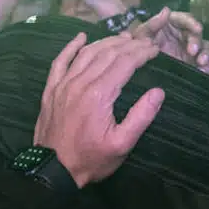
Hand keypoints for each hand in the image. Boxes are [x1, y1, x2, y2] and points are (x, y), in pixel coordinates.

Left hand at [33, 33, 164, 186]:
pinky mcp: (51, 90)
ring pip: (87, 53)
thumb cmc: (91, 160)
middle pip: (107, 53)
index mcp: (99, 94)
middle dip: (129, 44)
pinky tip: (81, 37)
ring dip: (106, 42)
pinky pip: (60, 61)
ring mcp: (63, 84)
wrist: (51, 172)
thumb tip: (158, 92)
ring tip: (123, 38)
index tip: (155, 49)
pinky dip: (71, 47)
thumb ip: (141, 117)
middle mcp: (80, 82)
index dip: (142, 52)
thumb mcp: (122, 145)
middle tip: (145, 42)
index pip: (125, 62)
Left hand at [129, 9, 208, 73]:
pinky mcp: (193, 63)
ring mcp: (190, 50)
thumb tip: (166, 10)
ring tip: (201, 62)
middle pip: (197, 34)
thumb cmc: (139, 47)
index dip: (192, 22)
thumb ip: (153, 24)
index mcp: (173, 25)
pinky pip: (205, 63)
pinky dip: (208, 66)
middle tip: (192, 51)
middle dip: (197, 42)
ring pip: (205, 47)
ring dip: (206, 53)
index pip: (186, 19)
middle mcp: (184, 35)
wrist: (138, 68)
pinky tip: (204, 71)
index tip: (197, 28)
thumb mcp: (142, 35)